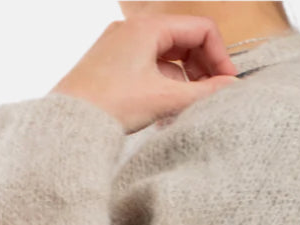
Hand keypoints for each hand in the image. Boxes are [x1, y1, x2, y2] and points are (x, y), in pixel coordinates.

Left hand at [49, 14, 241, 132]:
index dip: (220, 55)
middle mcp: (133, 29)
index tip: (227, 84)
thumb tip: (231, 88)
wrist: (67, 122)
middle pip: (185, 40)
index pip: (201, 29)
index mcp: (148, 27)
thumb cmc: (110, 105)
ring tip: (189, 107)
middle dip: (203, 67)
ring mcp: (122, 46)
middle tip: (212, 96)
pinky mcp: (113, 65)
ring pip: (168, 55)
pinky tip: (167, 110)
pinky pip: (150, 67)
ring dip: (186, 78)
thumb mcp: (164, 99)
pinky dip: (166, 83)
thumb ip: (204, 93)